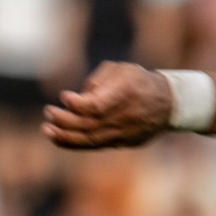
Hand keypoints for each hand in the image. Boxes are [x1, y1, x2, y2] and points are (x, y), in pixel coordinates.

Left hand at [43, 62, 173, 149]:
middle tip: (48, 112)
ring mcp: (124, 133)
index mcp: (126, 94)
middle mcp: (125, 116)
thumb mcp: (122, 70)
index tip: (64, 97)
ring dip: (65, 136)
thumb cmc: (139, 81)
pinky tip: (57, 137)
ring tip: (47, 129)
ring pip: (90, 139)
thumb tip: (78, 97)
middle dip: (65, 120)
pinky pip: (94, 145)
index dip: (78, 104)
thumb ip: (98, 80)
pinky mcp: (122, 142)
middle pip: (90, 124)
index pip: (98, 106)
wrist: (169, 104)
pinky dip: (74, 143)